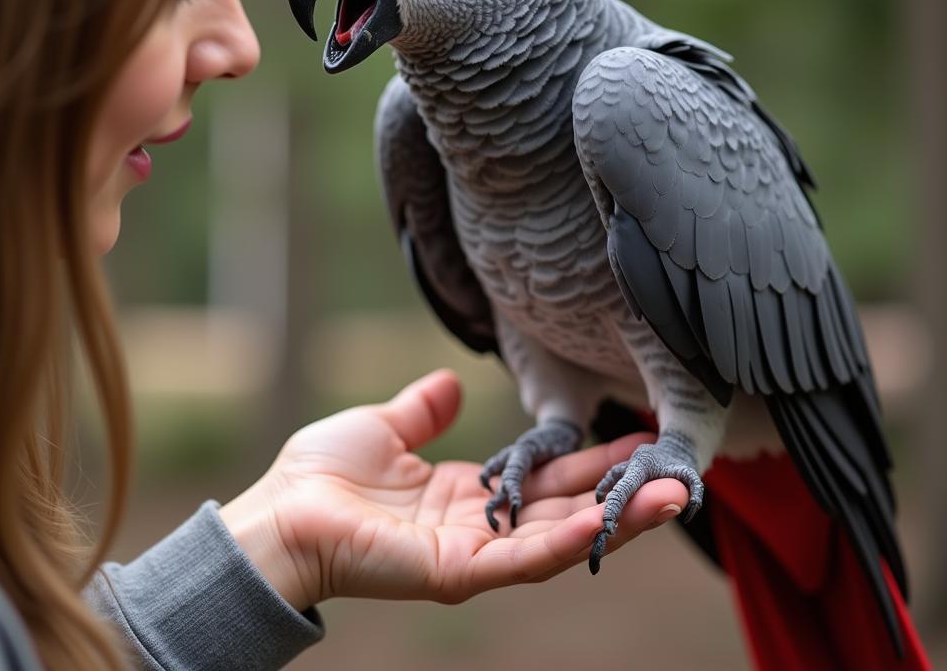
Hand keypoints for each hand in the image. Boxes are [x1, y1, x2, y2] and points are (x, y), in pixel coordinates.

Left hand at [220, 369, 688, 610]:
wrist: (280, 513)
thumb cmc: (321, 474)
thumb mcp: (385, 428)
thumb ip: (423, 410)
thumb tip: (451, 384)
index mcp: (467, 494)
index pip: (546, 477)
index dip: (589, 458)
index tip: (632, 433)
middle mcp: (480, 526)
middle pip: (567, 509)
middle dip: (622, 493)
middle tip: (678, 471)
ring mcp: (471, 554)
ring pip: (559, 538)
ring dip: (615, 520)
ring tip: (670, 494)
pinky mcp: (454, 573)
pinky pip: (519, 560)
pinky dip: (563, 541)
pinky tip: (602, 522)